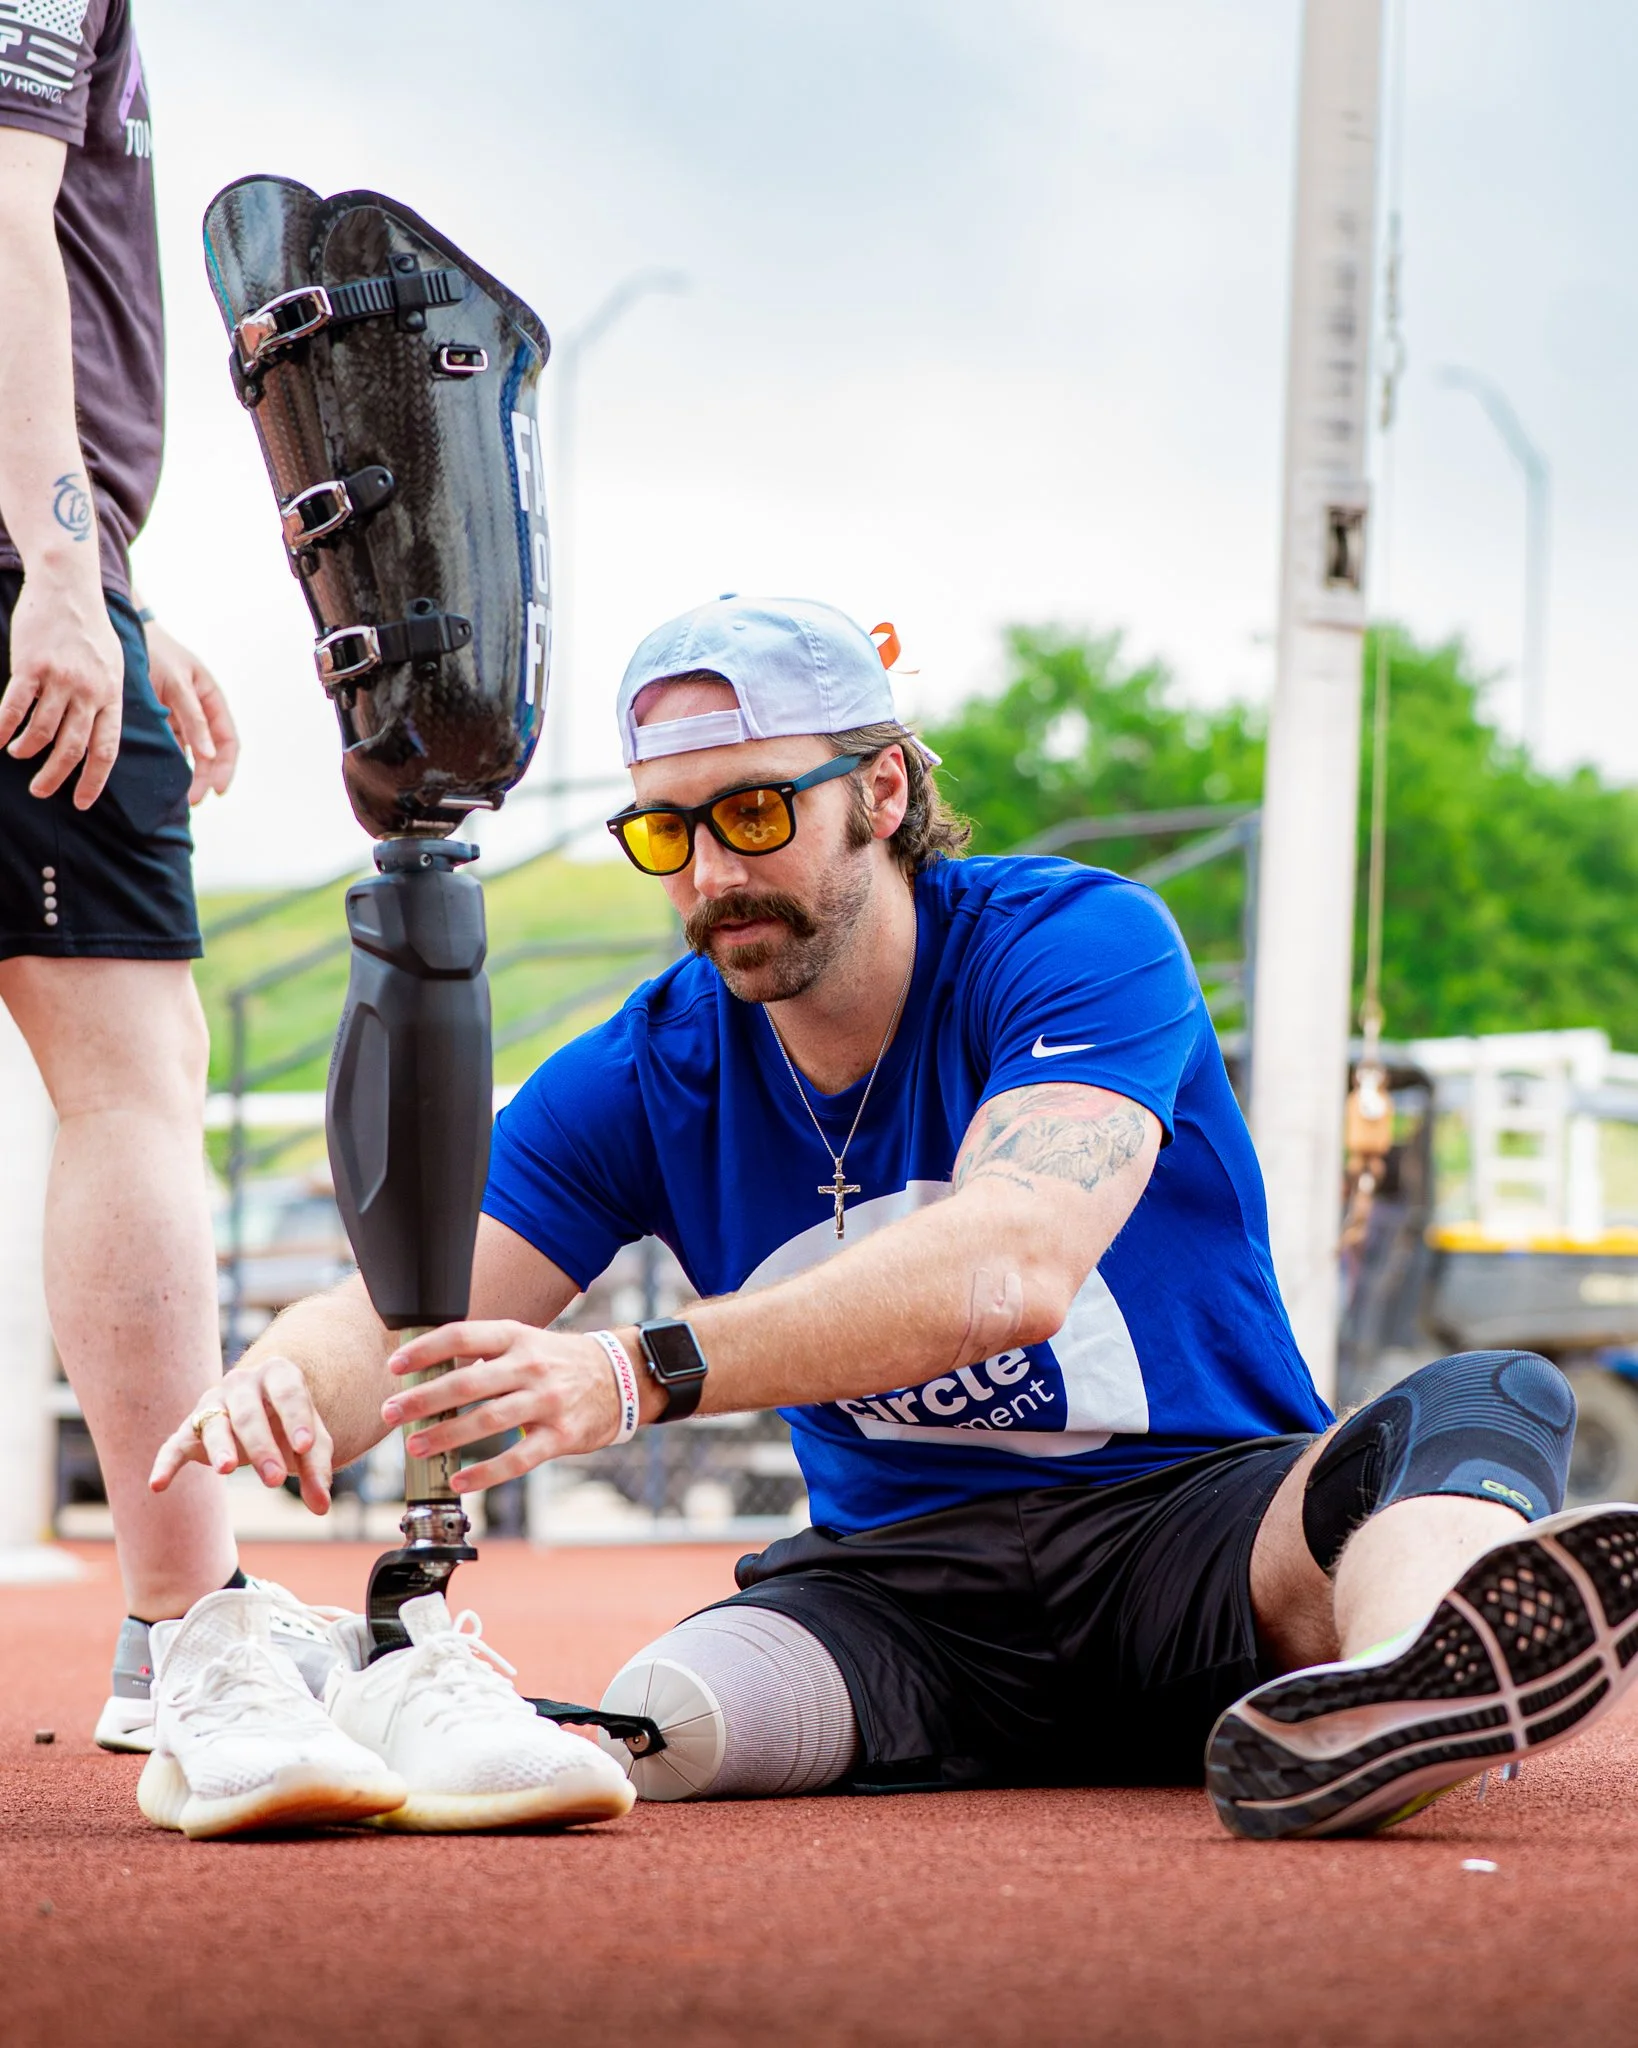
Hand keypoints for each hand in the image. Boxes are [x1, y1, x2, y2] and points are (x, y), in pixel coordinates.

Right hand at [0, 565, 122, 804]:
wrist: (68, 587)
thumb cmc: (90, 630)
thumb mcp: (113, 666)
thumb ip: (106, 699)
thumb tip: (100, 735)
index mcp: (110, 696)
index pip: (106, 750)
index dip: (93, 780)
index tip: (81, 802)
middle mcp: (88, 692)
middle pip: (72, 748)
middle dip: (55, 776)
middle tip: (41, 791)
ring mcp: (60, 679)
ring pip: (42, 731)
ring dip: (28, 750)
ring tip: (19, 754)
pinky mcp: (32, 666)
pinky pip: (14, 707)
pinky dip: (3, 728)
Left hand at [144, 620, 238, 803]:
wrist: (126, 632)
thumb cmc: (156, 653)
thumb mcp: (177, 684)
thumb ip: (193, 718)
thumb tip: (208, 754)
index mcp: (212, 700)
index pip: (228, 741)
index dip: (226, 768)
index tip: (217, 791)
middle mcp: (201, 711)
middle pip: (212, 753)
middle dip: (207, 778)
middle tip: (193, 801)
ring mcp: (182, 716)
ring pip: (194, 754)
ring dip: (191, 775)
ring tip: (181, 797)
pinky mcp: (163, 719)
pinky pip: (173, 747)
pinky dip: (172, 763)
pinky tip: (163, 778)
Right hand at [149, 1357, 335, 1513]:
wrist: (262, 1412)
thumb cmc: (289, 1424)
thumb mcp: (311, 1443)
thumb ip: (316, 1469)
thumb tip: (321, 1507)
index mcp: (278, 1374)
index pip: (288, 1393)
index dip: (297, 1418)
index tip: (305, 1446)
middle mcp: (241, 1383)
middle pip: (249, 1414)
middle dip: (262, 1447)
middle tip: (274, 1480)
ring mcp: (212, 1404)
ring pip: (213, 1424)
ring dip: (220, 1447)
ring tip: (227, 1470)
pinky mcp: (189, 1429)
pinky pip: (174, 1445)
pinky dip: (166, 1463)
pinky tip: (158, 1485)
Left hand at [383, 1321, 625, 1491]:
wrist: (620, 1378)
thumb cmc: (559, 1362)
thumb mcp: (526, 1342)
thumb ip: (485, 1354)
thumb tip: (429, 1373)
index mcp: (517, 1337)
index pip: (463, 1336)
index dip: (426, 1350)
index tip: (395, 1365)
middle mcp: (531, 1367)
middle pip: (468, 1381)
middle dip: (423, 1399)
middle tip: (391, 1412)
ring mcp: (548, 1402)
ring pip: (488, 1420)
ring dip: (446, 1435)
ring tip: (415, 1447)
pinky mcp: (561, 1435)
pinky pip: (518, 1458)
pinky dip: (485, 1472)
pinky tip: (459, 1480)